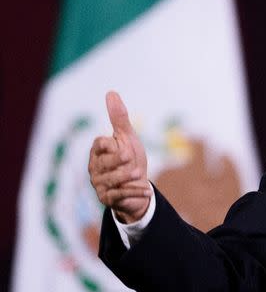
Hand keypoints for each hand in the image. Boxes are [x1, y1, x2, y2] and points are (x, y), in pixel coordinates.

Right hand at [88, 91, 150, 222]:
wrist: (138, 186)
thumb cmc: (131, 159)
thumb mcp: (127, 137)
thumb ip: (118, 118)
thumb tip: (111, 92)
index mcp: (97, 151)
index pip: (100, 143)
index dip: (114, 145)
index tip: (125, 147)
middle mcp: (94, 168)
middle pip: (106, 162)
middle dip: (124, 162)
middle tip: (133, 162)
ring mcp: (99, 184)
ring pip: (113, 179)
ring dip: (130, 176)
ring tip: (139, 174)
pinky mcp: (106, 199)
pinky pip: (120, 195)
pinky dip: (135, 191)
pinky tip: (147, 190)